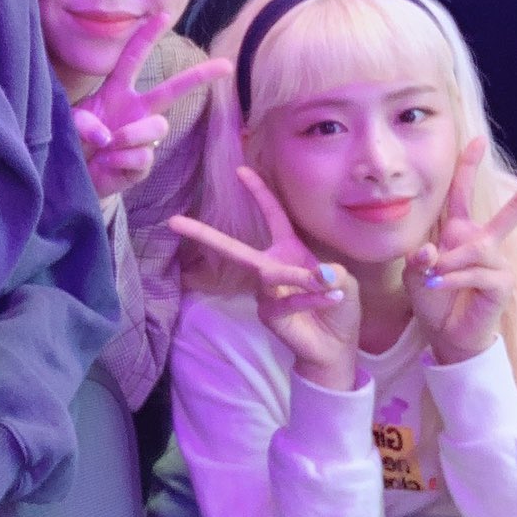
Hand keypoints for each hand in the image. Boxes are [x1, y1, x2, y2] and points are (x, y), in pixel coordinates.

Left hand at [72, 13, 231, 197]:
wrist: (75, 175)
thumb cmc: (75, 140)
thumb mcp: (71, 123)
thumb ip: (83, 122)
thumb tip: (107, 134)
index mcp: (118, 92)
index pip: (134, 58)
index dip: (148, 36)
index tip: (164, 14)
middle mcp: (137, 110)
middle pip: (173, 90)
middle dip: (200, 76)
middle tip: (226, 66)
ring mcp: (143, 137)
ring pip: (157, 127)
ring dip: (130, 135)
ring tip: (108, 146)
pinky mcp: (143, 162)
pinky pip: (142, 156)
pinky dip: (120, 160)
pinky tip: (108, 164)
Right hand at [171, 166, 361, 389]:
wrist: (336, 346)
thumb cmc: (338, 306)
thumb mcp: (343, 282)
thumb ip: (332, 273)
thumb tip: (321, 273)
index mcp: (288, 250)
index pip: (273, 216)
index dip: (259, 192)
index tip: (241, 170)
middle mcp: (270, 267)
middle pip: (234, 248)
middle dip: (203, 234)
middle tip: (174, 221)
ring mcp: (265, 292)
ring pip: (272, 274)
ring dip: (300, 277)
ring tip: (328, 284)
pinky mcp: (268, 314)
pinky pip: (287, 300)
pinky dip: (312, 298)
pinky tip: (331, 299)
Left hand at [404, 140, 516, 363]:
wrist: (444, 332)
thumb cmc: (432, 296)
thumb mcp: (415, 272)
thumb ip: (418, 257)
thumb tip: (430, 250)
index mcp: (460, 232)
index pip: (462, 194)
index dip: (467, 167)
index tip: (475, 140)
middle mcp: (483, 242)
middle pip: (513, 210)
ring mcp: (497, 262)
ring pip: (474, 249)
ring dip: (449, 263)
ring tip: (432, 278)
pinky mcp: (502, 284)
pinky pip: (476, 273)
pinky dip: (452, 279)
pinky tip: (439, 286)